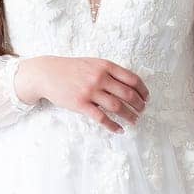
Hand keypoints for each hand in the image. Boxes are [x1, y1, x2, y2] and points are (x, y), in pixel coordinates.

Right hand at [16, 56, 148, 130]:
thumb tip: (129, 84)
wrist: (47, 73)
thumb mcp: (93, 63)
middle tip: (142, 111)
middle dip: (139, 105)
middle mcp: (100, 78)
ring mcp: (90, 91)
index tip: (146, 98)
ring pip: (117, 107)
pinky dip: (113, 125)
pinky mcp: (81, 104)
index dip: (143, 90)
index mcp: (105, 66)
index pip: (132, 79)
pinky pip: (101, 118)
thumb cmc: (71, 69)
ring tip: (135, 121)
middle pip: (128, 94)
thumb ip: (110, 71)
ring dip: (129, 116)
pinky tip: (119, 130)